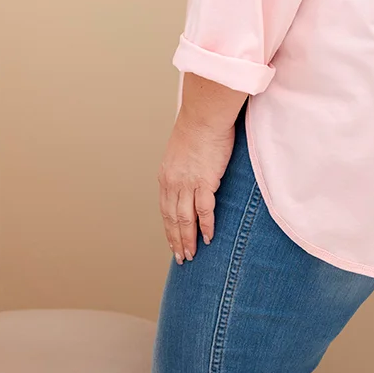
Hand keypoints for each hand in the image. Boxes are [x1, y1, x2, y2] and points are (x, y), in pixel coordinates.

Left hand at [157, 110, 234, 262]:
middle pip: (172, 219)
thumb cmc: (197, 127)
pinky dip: (206, 226)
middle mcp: (173, 183)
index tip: (173, 242)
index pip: (165, 209)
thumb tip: (189, 173)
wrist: (204, 115)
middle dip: (176, 240)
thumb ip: (182, 166)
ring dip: (188, 239)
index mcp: (166, 176)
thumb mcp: (181, 150)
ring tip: (192, 254)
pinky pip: (205, 210)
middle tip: (181, 257)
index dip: (169, 229)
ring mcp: (188, 184)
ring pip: (185, 219)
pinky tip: (208, 238)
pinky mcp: (205, 181)